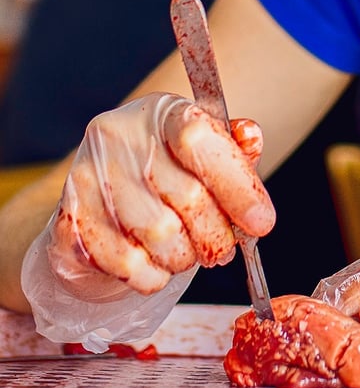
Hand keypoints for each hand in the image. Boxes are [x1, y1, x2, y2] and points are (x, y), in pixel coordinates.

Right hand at [47, 92, 274, 298]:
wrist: (103, 198)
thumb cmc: (169, 174)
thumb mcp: (207, 154)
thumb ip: (235, 151)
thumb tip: (251, 138)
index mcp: (161, 112)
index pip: (199, 140)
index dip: (236, 186)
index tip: (261, 223)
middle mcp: (118, 135)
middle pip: (187, 197)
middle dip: (217, 234)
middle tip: (223, 249)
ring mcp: (88, 175)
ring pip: (158, 234)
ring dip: (185, 257)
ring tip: (188, 254)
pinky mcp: (70, 217)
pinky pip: (125, 262)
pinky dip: (152, 275)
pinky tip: (157, 267)